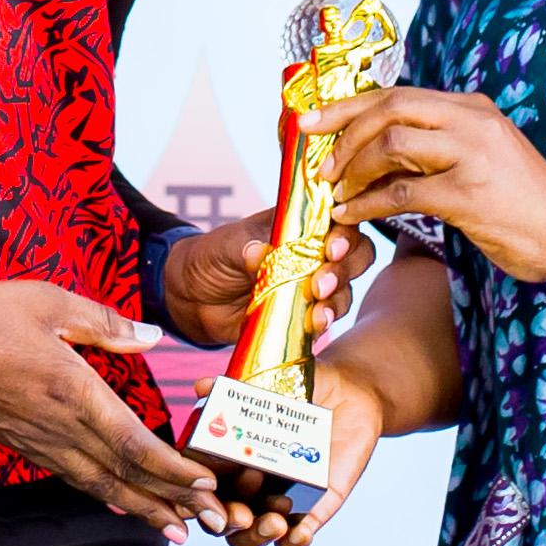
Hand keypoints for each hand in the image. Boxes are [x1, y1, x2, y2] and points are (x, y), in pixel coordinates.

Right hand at [0, 281, 219, 535]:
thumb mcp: (49, 300)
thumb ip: (106, 322)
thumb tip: (153, 337)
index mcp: (71, 390)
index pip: (133, 442)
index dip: (173, 469)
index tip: (208, 486)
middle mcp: (57, 427)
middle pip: (125, 476)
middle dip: (174, 502)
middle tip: (217, 524)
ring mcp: (37, 441)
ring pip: (100, 485)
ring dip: (143, 509)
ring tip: (178, 530)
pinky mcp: (21, 444)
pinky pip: (72, 478)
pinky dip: (105, 495)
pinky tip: (122, 504)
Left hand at [156, 210, 373, 350]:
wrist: (190, 298)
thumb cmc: (210, 258)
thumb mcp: (224, 246)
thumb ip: (244, 247)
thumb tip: (259, 252)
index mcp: (299, 226)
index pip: (338, 220)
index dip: (343, 232)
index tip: (331, 247)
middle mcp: (313, 254)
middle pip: (355, 255)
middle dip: (345, 268)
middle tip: (321, 282)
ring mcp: (310, 286)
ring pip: (345, 290)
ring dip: (336, 299)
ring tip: (317, 309)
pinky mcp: (302, 315)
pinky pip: (325, 318)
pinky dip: (323, 322)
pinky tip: (314, 325)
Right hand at [214, 356, 389, 545]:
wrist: (349, 392)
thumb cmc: (301, 389)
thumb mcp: (268, 384)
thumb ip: (235, 387)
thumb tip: (202, 388)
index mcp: (228, 460)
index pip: (202, 488)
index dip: (198, 496)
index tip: (207, 489)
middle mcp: (249, 486)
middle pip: (223, 522)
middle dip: (229, 523)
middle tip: (242, 514)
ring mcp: (279, 499)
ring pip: (255, 536)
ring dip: (258, 536)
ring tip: (274, 522)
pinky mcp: (314, 507)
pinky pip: (298, 537)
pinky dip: (295, 542)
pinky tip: (300, 534)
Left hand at [302, 85, 545, 286]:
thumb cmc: (521, 202)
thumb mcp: (482, 156)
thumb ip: (438, 145)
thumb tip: (376, 152)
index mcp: (472, 107)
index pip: (399, 94)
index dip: (349, 104)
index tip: (314, 119)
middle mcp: (471, 121)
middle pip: (389, 108)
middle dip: (342, 128)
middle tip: (316, 157)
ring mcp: (471, 155)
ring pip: (391, 143)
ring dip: (353, 168)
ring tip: (337, 191)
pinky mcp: (468, 195)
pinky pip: (402, 193)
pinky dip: (368, 203)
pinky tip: (353, 215)